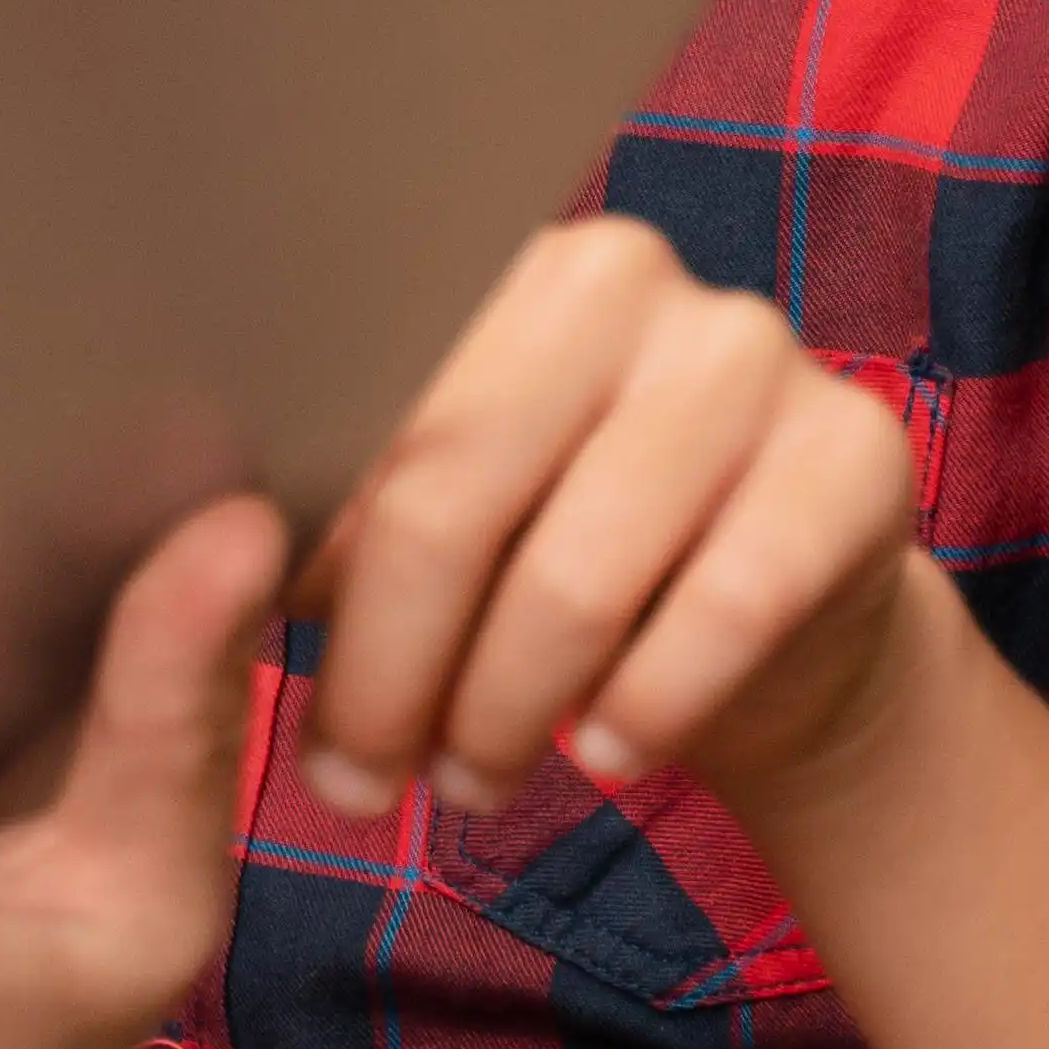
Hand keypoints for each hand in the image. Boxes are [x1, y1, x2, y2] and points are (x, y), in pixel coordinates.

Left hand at [290, 219, 930, 828]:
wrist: (783, 619)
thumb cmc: (561, 562)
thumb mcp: (446, 527)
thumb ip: (343, 516)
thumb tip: (196, 560)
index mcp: (483, 264)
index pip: (358, 406)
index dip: (305, 551)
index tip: (264, 663)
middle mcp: (618, 271)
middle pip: (450, 488)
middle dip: (386, 663)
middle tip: (353, 780)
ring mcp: (745, 350)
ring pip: (577, 570)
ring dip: (502, 712)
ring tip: (471, 784)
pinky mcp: (852, 453)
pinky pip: (724, 607)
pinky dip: (645, 707)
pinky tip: (606, 758)